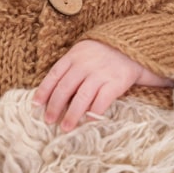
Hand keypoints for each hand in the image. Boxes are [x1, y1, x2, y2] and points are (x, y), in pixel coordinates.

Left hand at [33, 40, 173, 131]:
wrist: (136, 44)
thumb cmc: (108, 50)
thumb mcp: (86, 50)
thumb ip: (73, 64)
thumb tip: (54, 89)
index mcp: (75, 54)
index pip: (54, 74)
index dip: (44, 90)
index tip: (36, 105)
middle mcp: (85, 64)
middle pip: (64, 88)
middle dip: (54, 106)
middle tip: (49, 121)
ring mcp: (100, 73)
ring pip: (80, 98)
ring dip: (71, 115)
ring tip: (65, 128)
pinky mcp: (115, 82)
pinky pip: (100, 101)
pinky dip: (92, 113)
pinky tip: (88, 121)